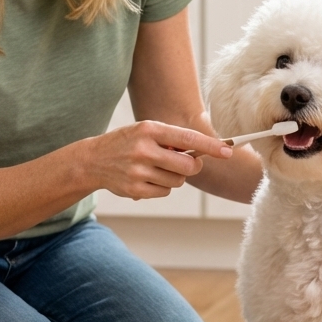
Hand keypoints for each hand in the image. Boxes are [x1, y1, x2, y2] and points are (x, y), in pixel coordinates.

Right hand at [86, 121, 232, 199]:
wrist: (93, 160)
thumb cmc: (127, 142)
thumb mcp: (145, 131)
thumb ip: (172, 139)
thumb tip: (203, 152)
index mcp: (149, 130)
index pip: (187, 138)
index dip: (210, 146)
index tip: (228, 151)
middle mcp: (143, 149)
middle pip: (187, 166)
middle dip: (193, 167)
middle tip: (188, 163)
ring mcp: (138, 171)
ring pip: (177, 181)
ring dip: (174, 176)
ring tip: (157, 168)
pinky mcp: (135, 190)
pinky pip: (164, 192)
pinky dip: (162, 187)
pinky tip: (147, 178)